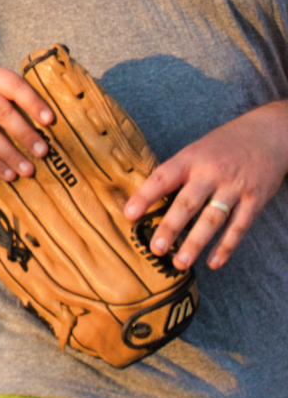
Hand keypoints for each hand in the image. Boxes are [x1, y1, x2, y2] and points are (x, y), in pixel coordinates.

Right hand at [0, 64, 52, 180]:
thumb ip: (17, 100)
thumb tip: (54, 125)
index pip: (13, 85)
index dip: (32, 102)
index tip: (50, 121)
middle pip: (1, 112)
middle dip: (24, 134)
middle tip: (43, 152)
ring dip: (10, 155)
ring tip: (28, 170)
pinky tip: (8, 174)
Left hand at [124, 101, 287, 271]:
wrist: (268, 134)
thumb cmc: (222, 146)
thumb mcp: (195, 150)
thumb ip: (176, 173)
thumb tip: (146, 198)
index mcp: (190, 159)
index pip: (163, 178)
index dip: (145, 196)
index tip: (129, 215)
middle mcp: (211, 173)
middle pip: (187, 203)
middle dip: (170, 227)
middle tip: (155, 248)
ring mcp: (234, 188)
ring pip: (213, 219)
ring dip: (196, 243)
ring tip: (180, 262)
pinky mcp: (254, 200)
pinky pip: (239, 227)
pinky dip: (226, 246)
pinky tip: (213, 262)